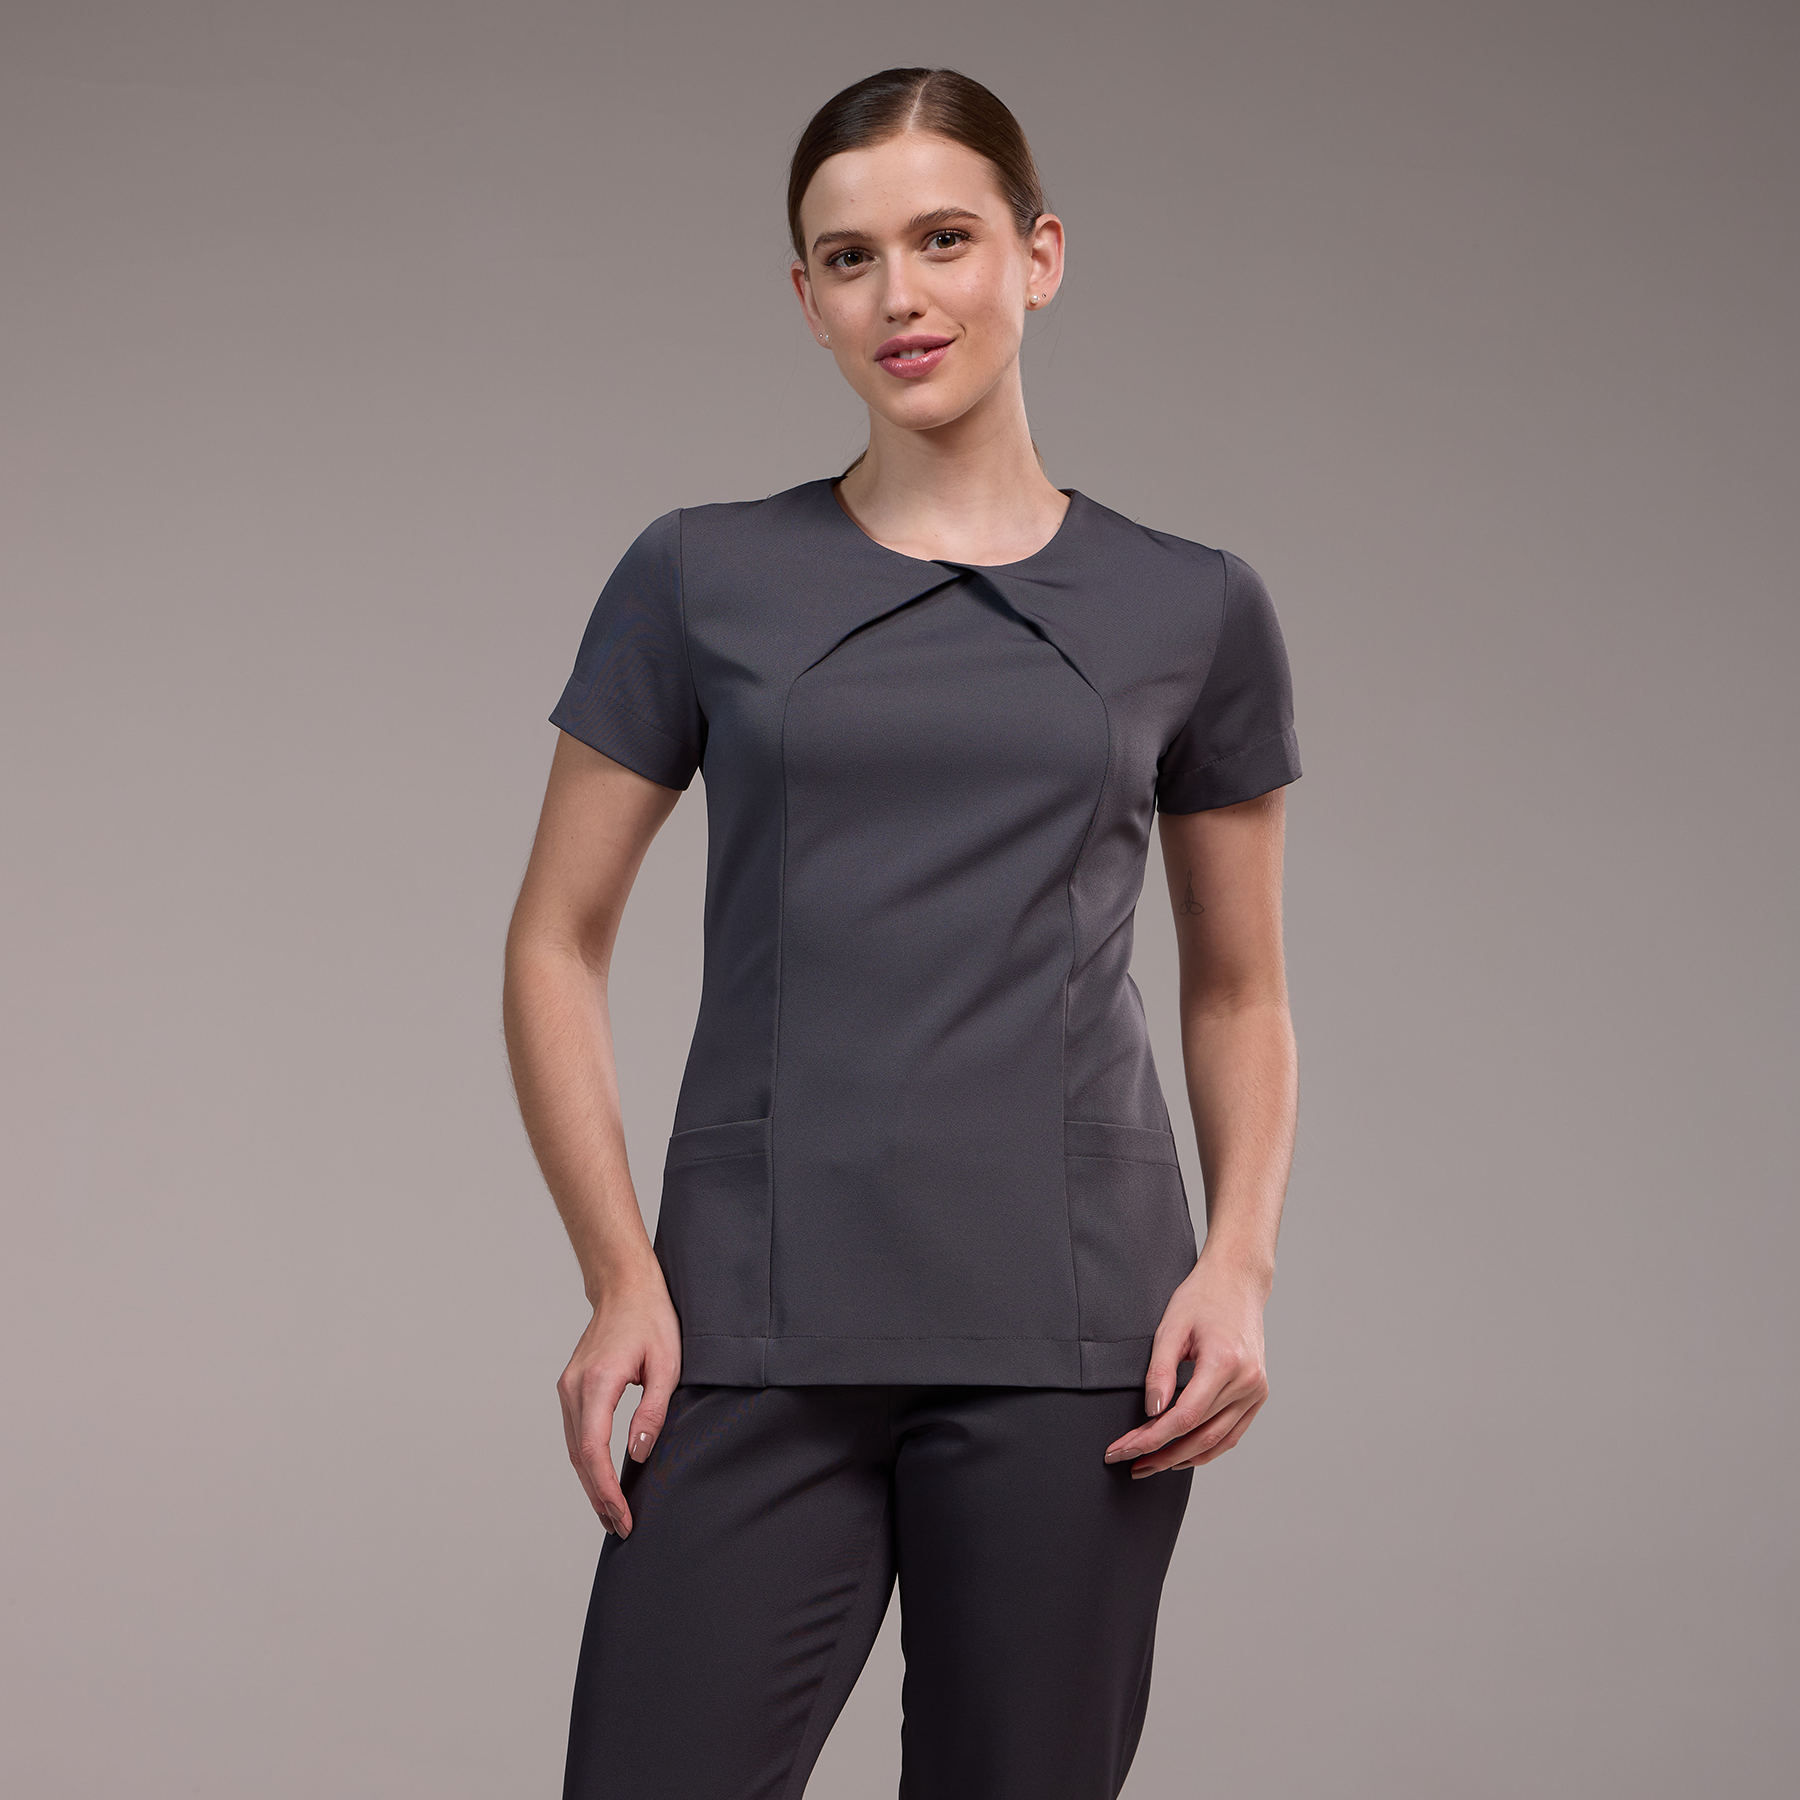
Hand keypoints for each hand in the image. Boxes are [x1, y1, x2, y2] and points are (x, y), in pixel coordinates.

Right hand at [556, 1266, 681, 1536]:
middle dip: (598, 1497)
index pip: (593, 1451)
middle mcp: (574, 1388)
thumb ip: (652, 1411)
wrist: (625, 1287)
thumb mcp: (667, 1364)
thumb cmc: (651, 1319)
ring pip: (573, 1449)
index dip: (606, 1490)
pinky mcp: (571, 1387)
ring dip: (591, 1483)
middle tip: (619, 1527)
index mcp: (598, 1383)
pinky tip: (601, 1478)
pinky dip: (586, 1461)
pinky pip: (575, 1434)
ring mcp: (568, 1387)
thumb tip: (638, 1453)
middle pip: (578, 1457)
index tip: (621, 1517)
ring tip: (611, 1513)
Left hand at [1103, 1253, 1269, 1475]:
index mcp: (1225, 1363)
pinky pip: (1232, 1433)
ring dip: (1182, 1458)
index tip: (1122, 1449)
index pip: (1184, 1417)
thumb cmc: (1201, 1298)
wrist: (1237, 1283)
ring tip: (1150, 1465)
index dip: (1150, 1439)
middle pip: (1199, 1433)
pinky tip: (1181, 1455)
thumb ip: (1159, 1372)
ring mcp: (1256, 1390)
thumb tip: (1152, 1412)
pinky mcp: (1258, 1394)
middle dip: (1161, 1454)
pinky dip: (1207, 1448)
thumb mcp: (1170, 1328)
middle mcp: (1247, 1382)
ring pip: (1217, 1440)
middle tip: (1130, 1464)